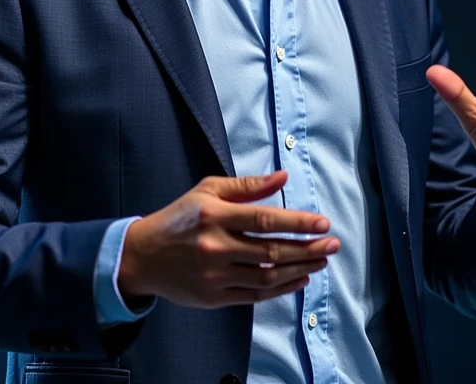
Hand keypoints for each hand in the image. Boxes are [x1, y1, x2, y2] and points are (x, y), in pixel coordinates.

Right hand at [119, 171, 338, 308]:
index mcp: (215, 215)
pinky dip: (281, 289)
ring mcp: (214, 275)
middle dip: (308, 248)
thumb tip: (283, 177)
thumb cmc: (180, 218)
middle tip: (332, 245)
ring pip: (267, 276)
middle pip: (272, 250)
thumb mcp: (207, 190)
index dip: (298, 223)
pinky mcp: (213, 297)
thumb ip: (247, 186)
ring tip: (321, 261)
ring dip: (300, 269)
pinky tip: (300, 279)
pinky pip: (255, 296)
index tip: (323, 224)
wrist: (143, 256)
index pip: (265, 220)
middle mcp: (215, 246)